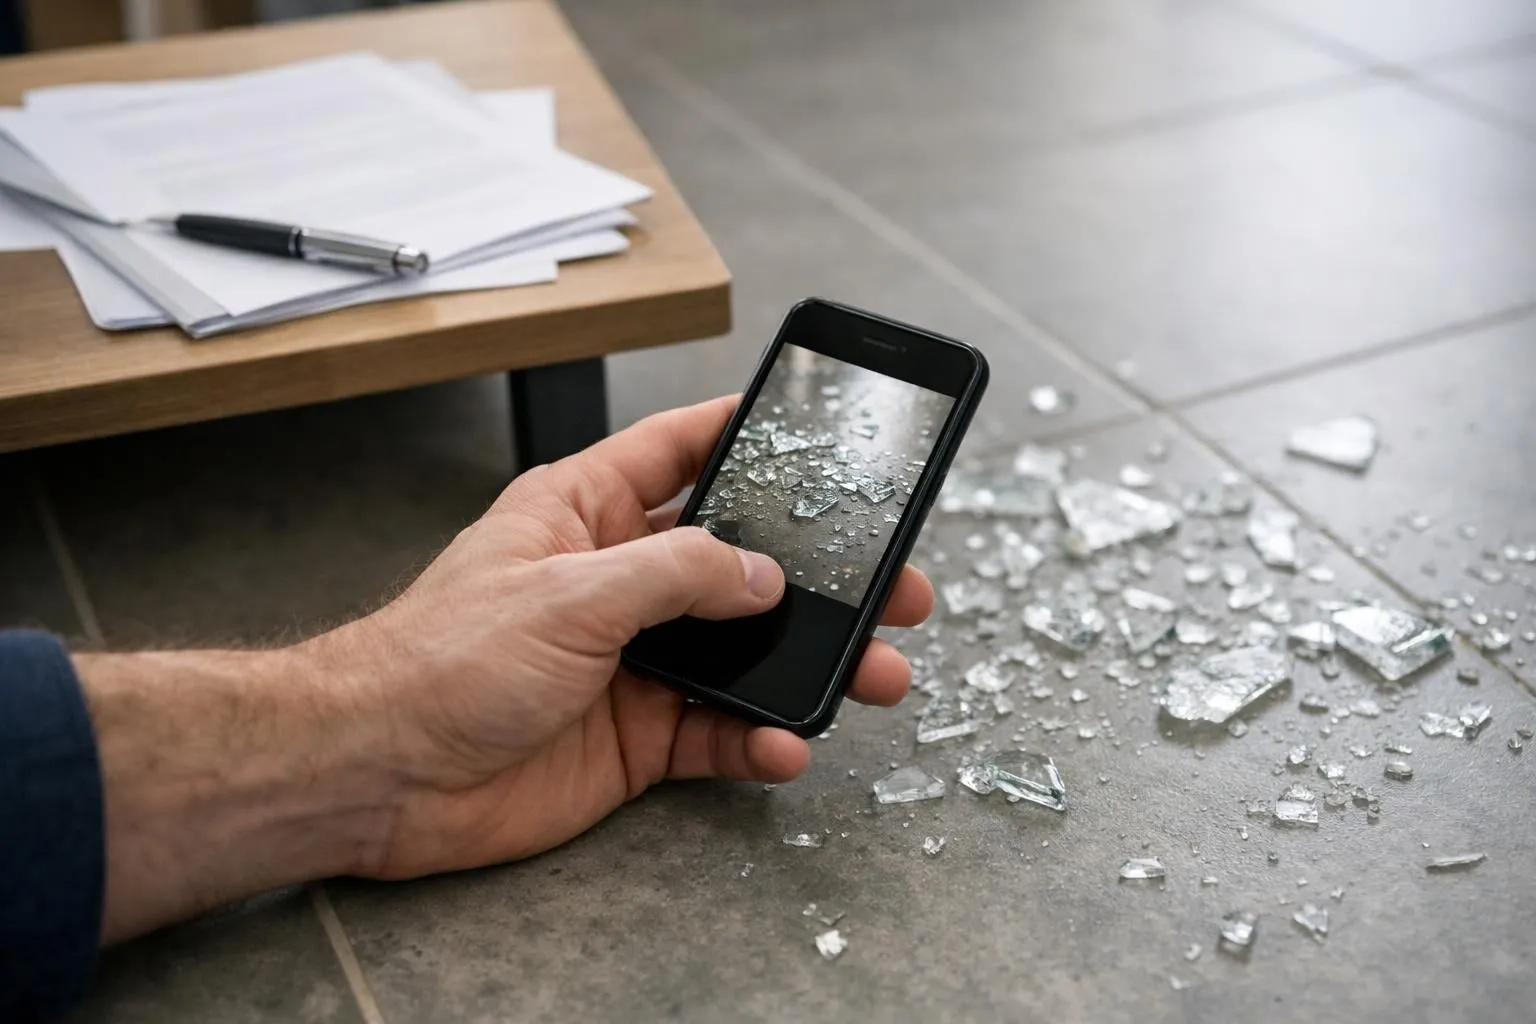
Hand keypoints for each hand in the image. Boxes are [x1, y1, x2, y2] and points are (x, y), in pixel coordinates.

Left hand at [320, 395, 933, 879]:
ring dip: (809, 664)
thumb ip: (677, 574)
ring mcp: (631, 662)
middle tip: (890, 585)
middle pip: (739, 565)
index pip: (680, 452)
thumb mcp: (570, 591)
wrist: (379, 773)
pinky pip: (718, 734)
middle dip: (817, 574)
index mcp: (587, 513)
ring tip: (877, 673)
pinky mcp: (634, 737)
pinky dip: (759, 740)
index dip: (746, 435)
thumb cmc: (438, 660)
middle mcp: (618, 583)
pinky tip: (786, 743)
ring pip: (745, 655)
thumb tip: (762, 576)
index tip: (815, 432)